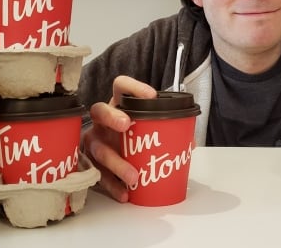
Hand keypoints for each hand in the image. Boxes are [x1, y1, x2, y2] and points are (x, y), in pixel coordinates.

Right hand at [82, 75, 156, 201]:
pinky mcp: (89, 163)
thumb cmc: (130, 137)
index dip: (133, 87)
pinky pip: (98, 174)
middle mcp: (102, 121)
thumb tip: (190, 142)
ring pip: (98, 148)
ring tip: (133, 176)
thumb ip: (166, 131)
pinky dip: (112, 185)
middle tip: (126, 125)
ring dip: (116, 162)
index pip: (121, 86)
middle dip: (113, 117)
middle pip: (100, 111)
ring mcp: (93, 141)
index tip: (151, 96)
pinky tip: (124, 193)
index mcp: (118, 106)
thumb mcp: (144, 130)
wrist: (105, 157)